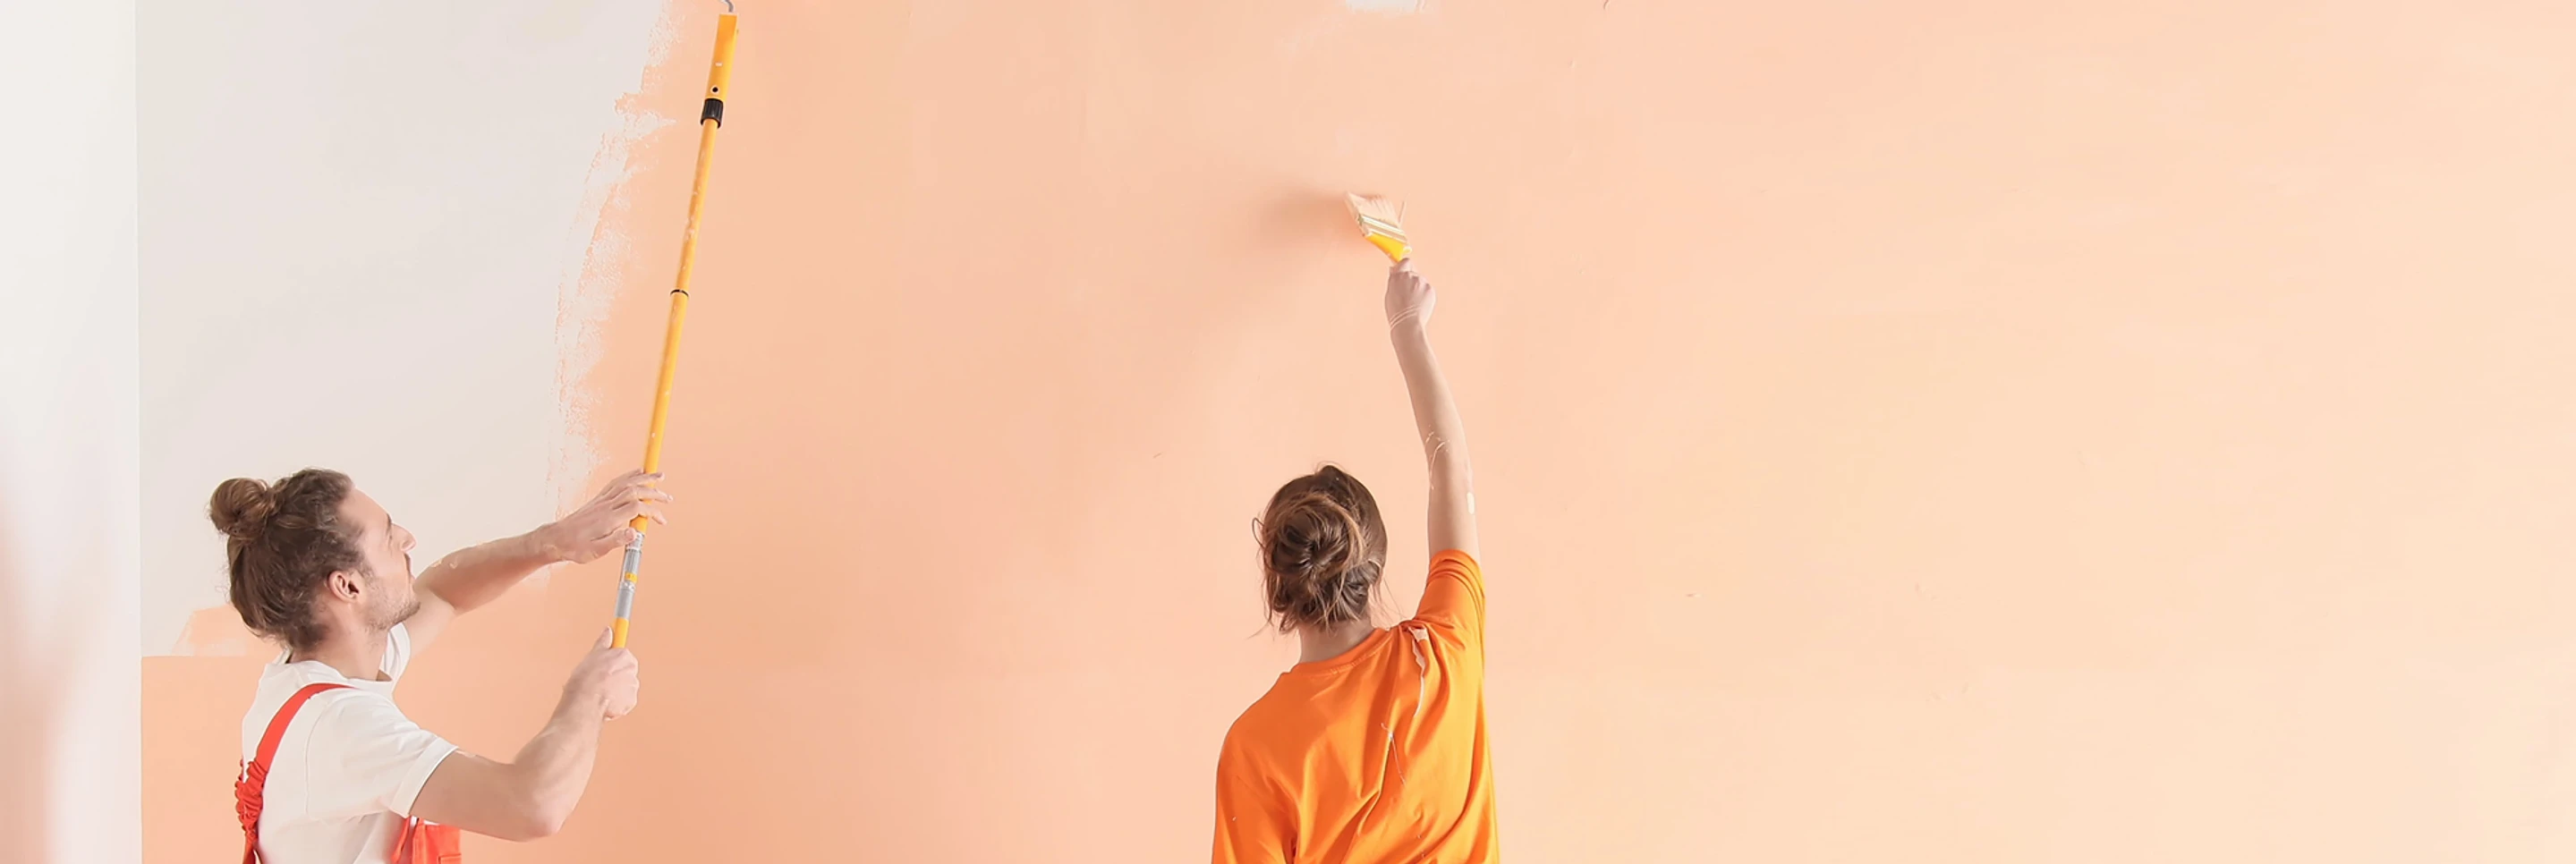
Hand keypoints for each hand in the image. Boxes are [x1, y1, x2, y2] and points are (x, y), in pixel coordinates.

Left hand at [536, 470, 671, 563]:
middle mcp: (606, 506)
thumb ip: (616, 541)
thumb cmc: (575, 547)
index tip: (661, 520)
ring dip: (644, 477)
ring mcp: (602, 500)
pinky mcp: (598, 499)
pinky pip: (616, 482)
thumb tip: (635, 534)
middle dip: (654, 491)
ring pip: (626, 483)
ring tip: (658, 475)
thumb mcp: (596, 550)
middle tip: (668, 497)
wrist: (556, 540)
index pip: (636, 508)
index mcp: (608, 518)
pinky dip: (629, 476)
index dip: (652, 512)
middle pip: (634, 491)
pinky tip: (636, 474)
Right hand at [563, 629, 640, 720]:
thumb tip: (609, 630)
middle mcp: (632, 669)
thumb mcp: (592, 655)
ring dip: (614, 690)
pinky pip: (624, 700)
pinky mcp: (631, 701)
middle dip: (613, 676)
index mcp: (624, 655)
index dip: (612, 662)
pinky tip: (604, 701)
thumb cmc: (585, 679)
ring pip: (623, 687)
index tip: (607, 665)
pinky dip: (616, 702)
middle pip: (624, 671)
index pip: (622, 655)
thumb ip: (604, 642)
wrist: (585, 702)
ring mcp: (633, 686)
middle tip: (598, 680)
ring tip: (599, 692)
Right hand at [1384, 260, 1435, 330]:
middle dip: (1411, 279)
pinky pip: (1427, 288)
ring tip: (1413, 300)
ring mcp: (1421, 282)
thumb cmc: (1396, 313)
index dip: (1404, 266)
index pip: (1404, 262)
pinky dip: (1424, 294)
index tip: (1404, 270)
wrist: (1408, 322)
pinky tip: (1419, 303)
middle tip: (1408, 292)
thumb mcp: (1389, 294)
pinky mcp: (1429, 288)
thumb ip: (1393, 280)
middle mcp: (1410, 276)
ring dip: (1418, 287)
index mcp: (1397, 277)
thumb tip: (1394, 271)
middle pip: (1413, 271)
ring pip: (1421, 280)